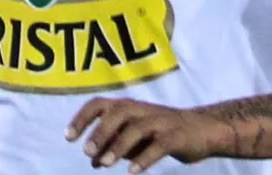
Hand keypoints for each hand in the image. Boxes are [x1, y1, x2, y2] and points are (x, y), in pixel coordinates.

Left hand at [65, 98, 224, 172]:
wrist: (203, 130)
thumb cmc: (162, 132)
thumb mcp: (135, 139)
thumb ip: (114, 145)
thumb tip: (91, 160)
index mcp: (129, 107)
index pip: (100, 104)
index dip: (82, 118)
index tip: (69, 137)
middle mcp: (142, 110)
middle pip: (118, 112)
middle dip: (100, 131)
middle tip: (87, 151)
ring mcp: (160, 122)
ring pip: (136, 128)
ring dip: (118, 145)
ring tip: (104, 164)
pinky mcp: (176, 136)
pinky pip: (159, 146)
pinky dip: (144, 158)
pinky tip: (131, 171)